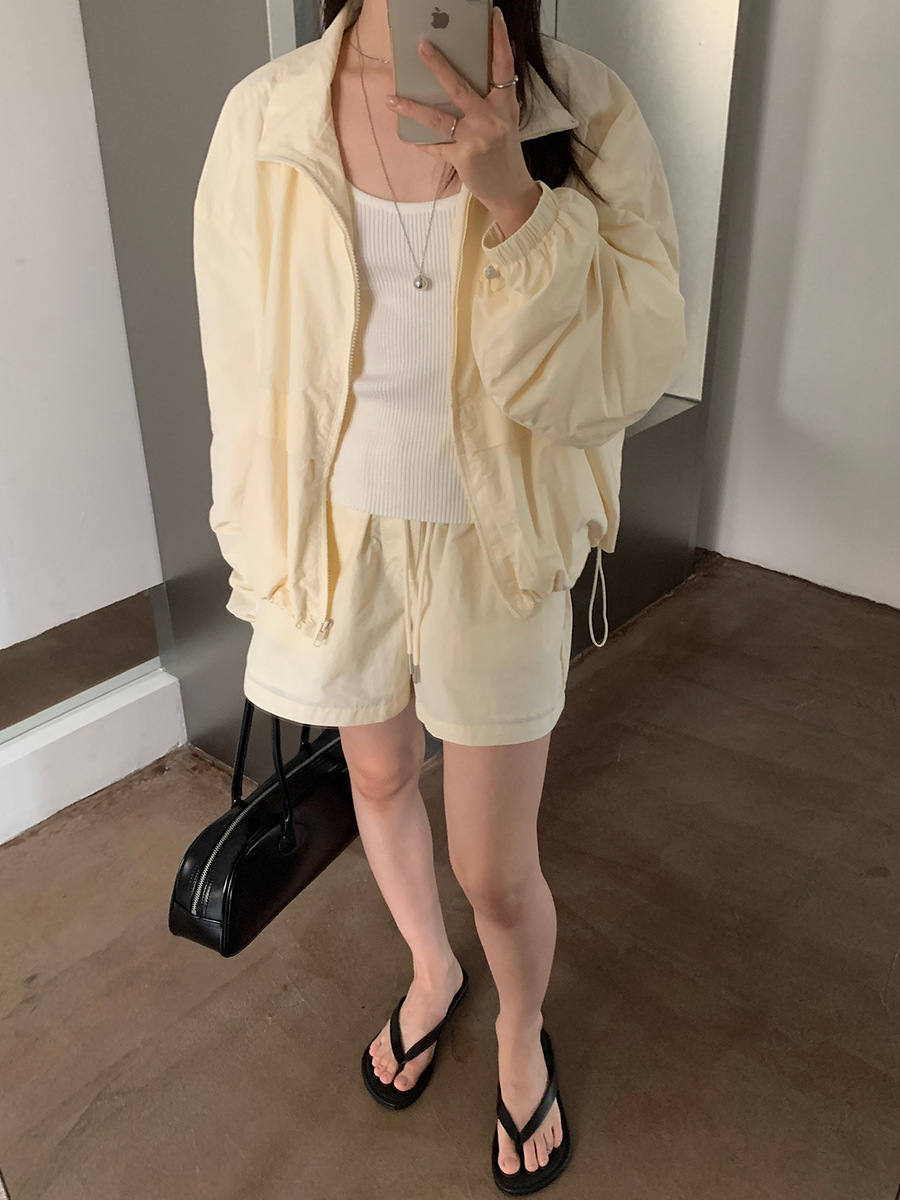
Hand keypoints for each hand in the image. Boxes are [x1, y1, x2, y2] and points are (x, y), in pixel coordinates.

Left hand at [384, 5, 540, 235]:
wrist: (510, 190)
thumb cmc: (505, 151)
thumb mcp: (505, 120)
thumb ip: (492, 98)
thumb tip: (467, 74)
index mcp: (505, 105)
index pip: (504, 66)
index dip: (500, 40)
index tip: (494, 16)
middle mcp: (491, 119)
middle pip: (460, 87)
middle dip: (438, 66)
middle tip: (421, 46)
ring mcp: (476, 139)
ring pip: (438, 118)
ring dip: (411, 108)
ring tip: (390, 99)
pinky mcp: (463, 158)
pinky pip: (435, 146)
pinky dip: (421, 143)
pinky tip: (407, 136)